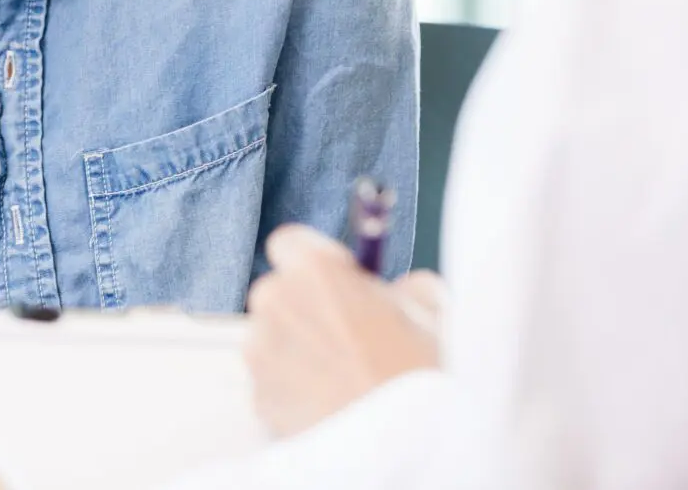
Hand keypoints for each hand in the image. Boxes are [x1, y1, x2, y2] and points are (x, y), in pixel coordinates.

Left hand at [243, 224, 444, 437]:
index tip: (335, 281)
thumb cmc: (417, 374)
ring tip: (342, 377)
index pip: (288, 242)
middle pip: (277, 292)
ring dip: (297, 350)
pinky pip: (272, 382)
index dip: (311, 261)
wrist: (402, 445)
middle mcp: (276, 301)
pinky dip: (292, 390)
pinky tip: (329, 403)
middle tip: (345, 335)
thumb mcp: (429, 312)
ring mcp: (261, 350)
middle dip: (304, 308)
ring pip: (272, 339)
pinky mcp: (258, 395)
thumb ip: (404, 288)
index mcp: (314, 269)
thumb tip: (401, 290)